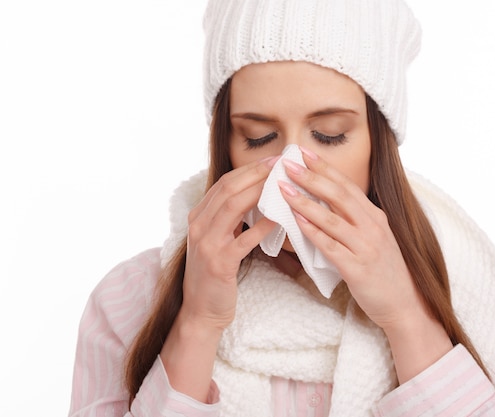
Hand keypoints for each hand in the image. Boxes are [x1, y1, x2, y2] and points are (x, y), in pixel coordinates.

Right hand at [180, 155, 278, 329]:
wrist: (200, 312)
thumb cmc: (215, 276)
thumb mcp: (217, 241)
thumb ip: (230, 219)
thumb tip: (258, 196)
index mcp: (198, 217)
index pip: (224, 183)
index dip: (249, 169)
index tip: (271, 160)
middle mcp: (198, 225)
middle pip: (229, 188)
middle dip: (256, 173)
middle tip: (281, 164)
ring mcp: (207, 244)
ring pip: (234, 206)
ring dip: (260, 191)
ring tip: (283, 183)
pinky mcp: (220, 263)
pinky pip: (245, 239)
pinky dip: (263, 226)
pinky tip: (281, 218)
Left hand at [278, 148, 423, 329]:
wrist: (403, 304)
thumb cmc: (383, 270)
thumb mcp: (373, 238)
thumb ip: (353, 220)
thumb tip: (322, 204)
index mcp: (375, 216)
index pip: (347, 185)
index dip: (324, 168)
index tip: (304, 152)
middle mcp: (372, 227)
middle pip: (338, 195)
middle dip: (311, 177)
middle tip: (288, 164)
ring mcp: (366, 247)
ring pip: (331, 218)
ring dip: (305, 202)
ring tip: (284, 190)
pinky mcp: (357, 268)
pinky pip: (330, 246)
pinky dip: (312, 231)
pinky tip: (296, 221)